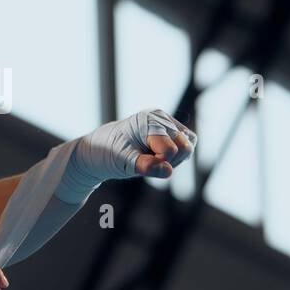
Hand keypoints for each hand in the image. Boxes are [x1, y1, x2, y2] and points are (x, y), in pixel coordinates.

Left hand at [57, 109, 196, 202]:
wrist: (102, 147)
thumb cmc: (110, 153)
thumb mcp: (124, 162)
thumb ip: (145, 166)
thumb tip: (168, 171)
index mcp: (149, 121)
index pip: (171, 150)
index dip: (159, 163)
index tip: (141, 162)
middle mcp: (161, 117)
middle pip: (185, 148)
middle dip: (169, 160)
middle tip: (146, 160)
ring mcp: (168, 122)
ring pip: (188, 148)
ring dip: (173, 159)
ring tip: (149, 156)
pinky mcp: (173, 128)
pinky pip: (187, 146)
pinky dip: (176, 155)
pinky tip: (157, 154)